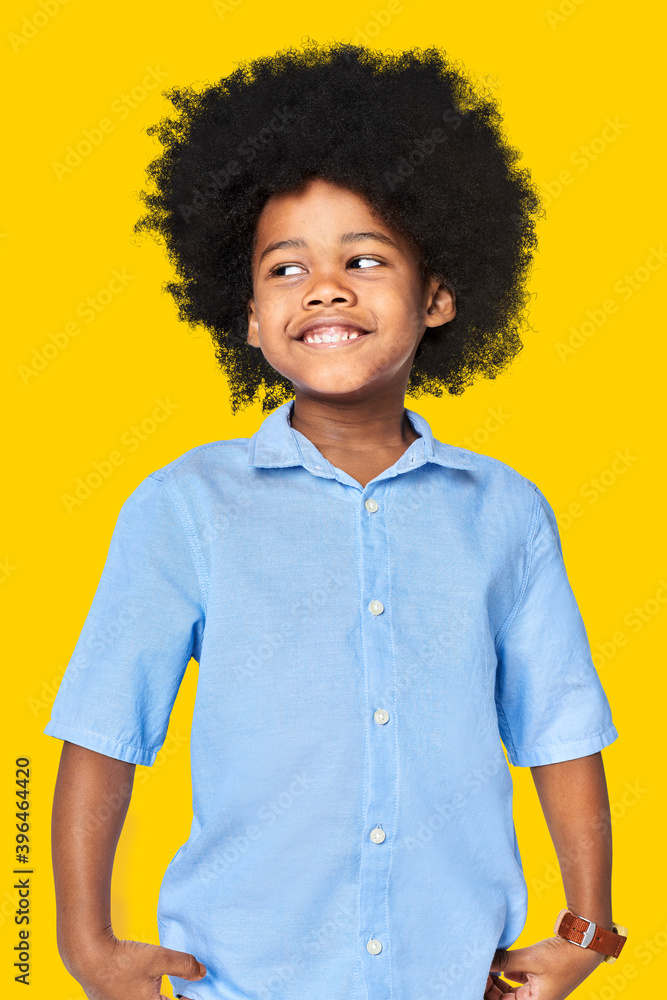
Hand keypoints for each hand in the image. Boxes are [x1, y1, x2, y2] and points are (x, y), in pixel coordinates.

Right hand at [63, 930, 206, 999]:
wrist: (89, 957)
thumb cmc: (122, 960)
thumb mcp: (159, 958)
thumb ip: (183, 965)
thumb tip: (202, 972)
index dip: (190, 999)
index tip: (197, 991)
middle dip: (176, 997)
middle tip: (186, 988)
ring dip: (161, 995)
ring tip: (170, 985)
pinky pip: (138, 999)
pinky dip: (148, 994)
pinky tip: (149, 983)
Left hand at [483, 936, 602, 999]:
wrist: (584, 944)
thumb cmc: (562, 957)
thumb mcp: (530, 958)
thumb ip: (504, 960)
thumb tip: (482, 960)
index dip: (487, 993)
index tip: (475, 977)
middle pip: (503, 999)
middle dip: (489, 986)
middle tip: (477, 968)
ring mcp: (535, 990)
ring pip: (507, 991)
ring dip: (495, 979)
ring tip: (485, 964)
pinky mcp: (536, 977)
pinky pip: (514, 980)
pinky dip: (504, 972)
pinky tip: (497, 961)